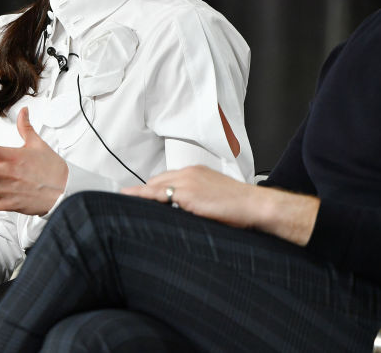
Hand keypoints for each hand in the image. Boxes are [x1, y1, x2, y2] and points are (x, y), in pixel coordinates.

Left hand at [121, 165, 319, 245]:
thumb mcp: (216, 196)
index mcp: (197, 172)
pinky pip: (159, 194)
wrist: (255, 205)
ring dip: (140, 193)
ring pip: (155, 186)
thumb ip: (199, 198)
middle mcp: (189, 173)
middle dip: (145, 190)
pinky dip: (145, 197)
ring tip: (125, 198)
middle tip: (130, 198)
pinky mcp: (187, 194)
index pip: (168, 177)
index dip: (154, 187)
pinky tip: (134, 200)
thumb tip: (189, 209)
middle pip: (158, 180)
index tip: (142, 192)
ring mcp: (187, 182)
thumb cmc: (240, 205)